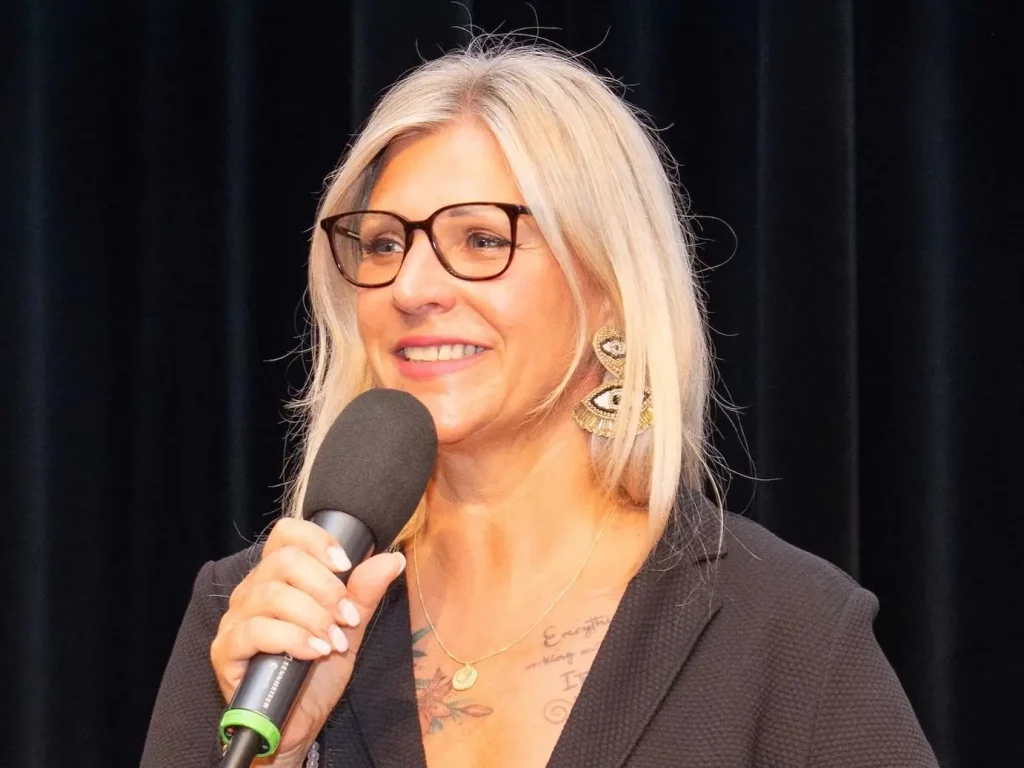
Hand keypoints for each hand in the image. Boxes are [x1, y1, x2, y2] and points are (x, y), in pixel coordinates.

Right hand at [210, 517, 405, 766]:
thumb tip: (392, 559)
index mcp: (278, 576)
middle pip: (283, 561)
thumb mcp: (349, 627)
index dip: (317, 540)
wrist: (299, 722)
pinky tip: (315, 652)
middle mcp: (253, 591)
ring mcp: (236, 619)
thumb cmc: (318, 669)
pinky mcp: (226, 651)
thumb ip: (365, 592)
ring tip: (335, 641)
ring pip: (271, 596)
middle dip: (325, 587)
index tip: (346, 564)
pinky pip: (254, 632)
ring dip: (313, 616)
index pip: (287, 534)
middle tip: (347, 616)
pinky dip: (292, 639)